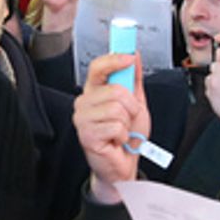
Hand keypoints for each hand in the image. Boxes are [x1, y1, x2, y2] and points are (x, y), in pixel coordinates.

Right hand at [74, 52, 148, 203]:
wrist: (124, 165)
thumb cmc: (127, 136)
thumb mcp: (136, 103)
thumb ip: (133, 79)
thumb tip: (133, 54)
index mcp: (95, 91)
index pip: (98, 67)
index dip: (114, 59)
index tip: (129, 58)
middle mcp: (85, 102)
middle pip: (115, 90)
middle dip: (131, 106)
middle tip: (128, 118)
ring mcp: (83, 119)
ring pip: (116, 108)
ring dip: (127, 123)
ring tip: (122, 131)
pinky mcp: (86, 135)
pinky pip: (115, 126)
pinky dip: (123, 135)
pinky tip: (117, 141)